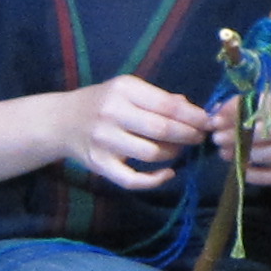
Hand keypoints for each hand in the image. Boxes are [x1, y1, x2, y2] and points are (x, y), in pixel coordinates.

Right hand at [63, 75, 210, 189]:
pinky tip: (168, 174)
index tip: (208, 121)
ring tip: (179, 149)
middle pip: (162, 130)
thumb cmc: (103, 103)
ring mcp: (104, 141)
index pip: (167, 105)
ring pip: (151, 154)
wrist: (62, 121)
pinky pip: (132, 180)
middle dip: (188, 135)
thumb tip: (193, 109)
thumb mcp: (128, 90)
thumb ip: (160, 98)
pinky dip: (155, 180)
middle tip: (200, 137)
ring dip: (173, 154)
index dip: (193, 116)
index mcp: (124, 90)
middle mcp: (112, 113)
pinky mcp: (99, 165)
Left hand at [216, 84, 270, 184]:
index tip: (215, 120)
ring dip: (249, 154)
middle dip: (242, 135)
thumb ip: (235, 105)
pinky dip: (259, 175)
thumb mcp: (255, 100)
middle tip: (218, 139)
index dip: (237, 111)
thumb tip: (214, 115)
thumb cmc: (267, 113)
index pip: (263, 102)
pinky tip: (242, 169)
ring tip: (225, 153)